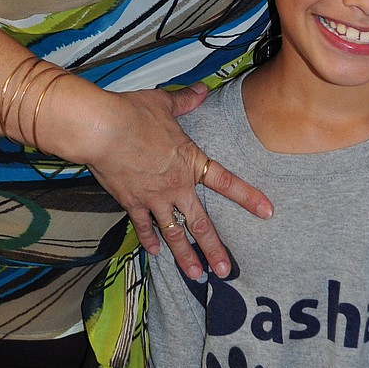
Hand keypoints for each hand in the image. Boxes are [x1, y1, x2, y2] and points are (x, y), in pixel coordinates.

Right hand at [82, 83, 272, 279]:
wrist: (101, 129)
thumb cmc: (133, 114)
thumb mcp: (164, 104)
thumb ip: (186, 101)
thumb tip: (202, 91)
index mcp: (190, 162)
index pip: (226, 182)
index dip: (248, 197)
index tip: (267, 211)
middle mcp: (176, 187)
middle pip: (201, 224)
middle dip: (215, 249)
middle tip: (226, 271)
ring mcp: (153, 199)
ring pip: (174, 234)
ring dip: (185, 257)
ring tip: (196, 276)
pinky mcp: (131, 203)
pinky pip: (143, 227)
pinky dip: (149, 240)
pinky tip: (155, 252)